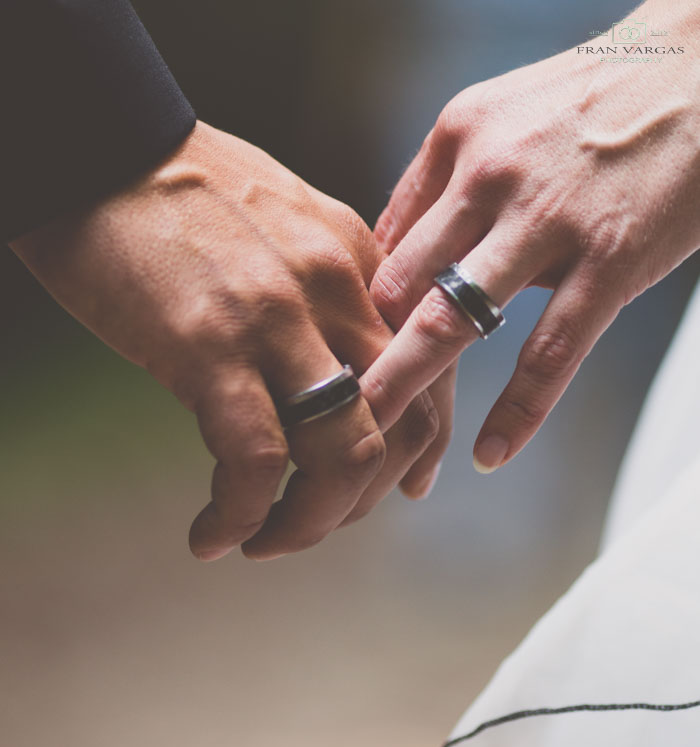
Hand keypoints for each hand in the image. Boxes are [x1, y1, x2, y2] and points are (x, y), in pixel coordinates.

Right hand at [11, 121, 444, 559]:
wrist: (100, 149)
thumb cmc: (182, 196)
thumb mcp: (288, 227)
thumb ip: (328, 291)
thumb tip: (338, 366)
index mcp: (359, 264)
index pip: (430, 371)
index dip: (425, 447)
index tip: (403, 489)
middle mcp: (336, 291)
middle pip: (404, 424)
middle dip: (367, 499)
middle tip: (317, 522)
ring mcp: (278, 318)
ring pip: (347, 455)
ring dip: (313, 524)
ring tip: (266, 542)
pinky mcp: (210, 346)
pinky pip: (256, 462)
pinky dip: (240, 517)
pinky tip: (211, 534)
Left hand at [363, 0, 699, 471]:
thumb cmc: (590, 107)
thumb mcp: (496, 121)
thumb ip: (440, 189)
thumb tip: (387, 258)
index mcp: (454, 143)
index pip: (382, 246)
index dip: (350, 315)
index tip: (331, 365)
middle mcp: (487, 177)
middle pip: (398, 290)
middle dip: (359, 360)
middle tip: (322, 416)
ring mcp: (547, 221)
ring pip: (453, 320)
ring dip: (406, 388)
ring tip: (375, 443)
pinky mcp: (608, 260)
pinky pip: (550, 353)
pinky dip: (517, 412)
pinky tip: (488, 453)